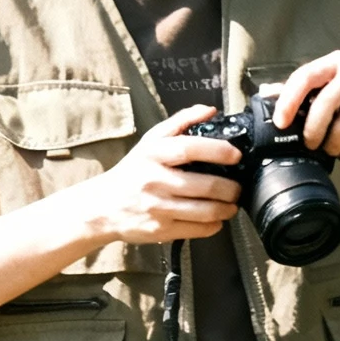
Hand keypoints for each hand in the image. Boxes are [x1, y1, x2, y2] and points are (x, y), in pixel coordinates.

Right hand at [86, 106, 240, 245]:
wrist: (102, 208)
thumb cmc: (132, 172)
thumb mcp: (150, 141)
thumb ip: (180, 122)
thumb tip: (210, 110)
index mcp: (153, 154)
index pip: (189, 148)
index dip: (218, 150)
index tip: (235, 154)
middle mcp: (155, 180)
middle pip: (204, 185)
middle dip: (230, 188)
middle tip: (238, 187)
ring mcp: (158, 208)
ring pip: (205, 211)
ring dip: (227, 208)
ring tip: (232, 204)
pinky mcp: (160, 230)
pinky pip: (197, 229)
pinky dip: (214, 225)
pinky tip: (216, 219)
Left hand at [272, 51, 339, 157]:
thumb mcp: (339, 81)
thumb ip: (307, 88)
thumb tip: (267, 93)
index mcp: (337, 62)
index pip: (305, 76)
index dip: (288, 101)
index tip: (281, 123)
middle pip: (323, 105)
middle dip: (312, 132)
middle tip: (311, 143)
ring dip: (333, 146)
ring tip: (332, 148)